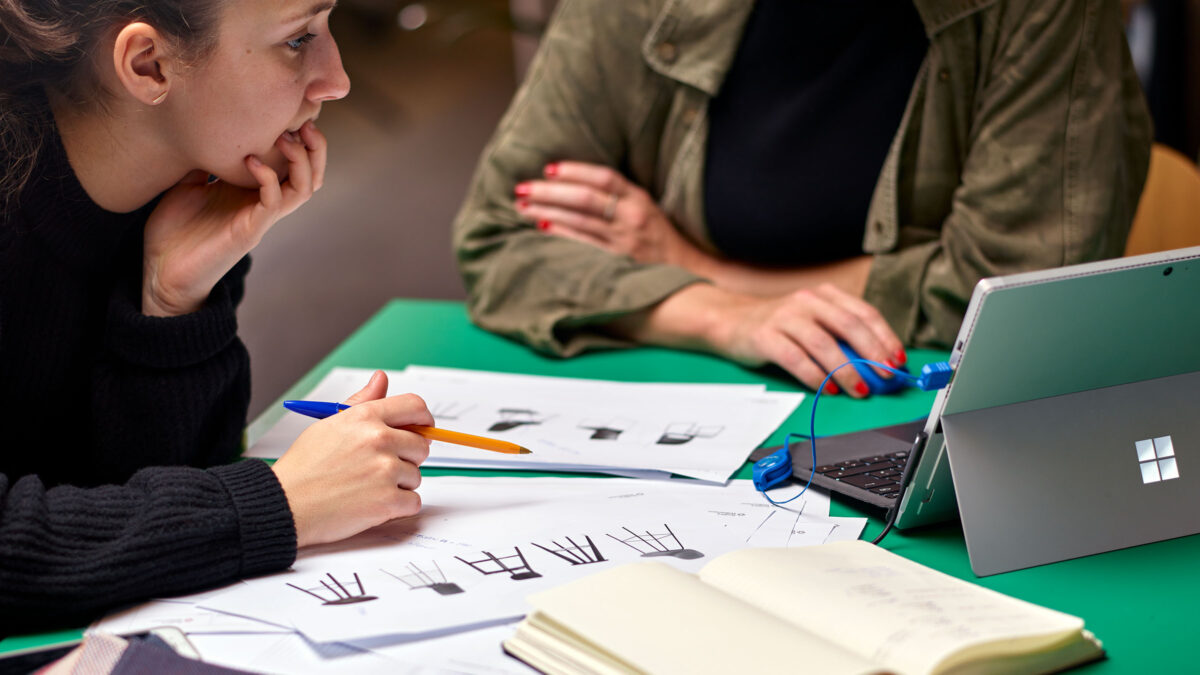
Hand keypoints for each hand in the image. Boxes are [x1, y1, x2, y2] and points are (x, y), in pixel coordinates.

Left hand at [141, 121, 328, 315]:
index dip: (301, 138)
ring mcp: (261, 218)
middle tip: (306, 122)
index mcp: (254, 190)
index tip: (291, 111)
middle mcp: (265, 203)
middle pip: (312, 175)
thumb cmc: (173, 230)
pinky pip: (273, 202)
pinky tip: (251, 160)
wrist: (161, 271)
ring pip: (304, 188)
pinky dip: (269, 178)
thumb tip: (204, 129)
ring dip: (302, 161)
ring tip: (287, 138)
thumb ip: (205, 160)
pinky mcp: (251, 231)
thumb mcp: (188, 183)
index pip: (294, 163)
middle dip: (316, 147)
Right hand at [271, 370, 432, 547]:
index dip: (424, 419)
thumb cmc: (303, 468)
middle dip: (408, 457)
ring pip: (416, 475)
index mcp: (365, 417)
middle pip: (422, 444)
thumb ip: (361, 402)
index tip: (422, 429)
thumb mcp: (329, 424)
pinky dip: (398, 507)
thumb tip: (381, 379)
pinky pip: (413, 502)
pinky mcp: (387, 501)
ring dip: (399, 484)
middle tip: (382, 467)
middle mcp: (379, 439)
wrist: (284, 505)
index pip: (415, 406)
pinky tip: (372, 504)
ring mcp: (385, 470)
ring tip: (367, 487)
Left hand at [514, 161, 704, 267]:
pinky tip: (542, 226)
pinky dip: (561, 233)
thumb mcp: (644, 206)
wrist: (686, 268)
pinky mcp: (618, 261)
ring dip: (547, 212)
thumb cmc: (658, 234)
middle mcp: (632, 216)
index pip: (603, 177)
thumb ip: (617, 194)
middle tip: (522, 188)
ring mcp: (625, 240)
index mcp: (638, 198)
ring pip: (579, 221)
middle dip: (549, 192)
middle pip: (585, 199)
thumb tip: (573, 182)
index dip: (574, 171)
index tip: (547, 169)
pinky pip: (584, 244)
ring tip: (522, 206)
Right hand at [632, 284, 905, 397]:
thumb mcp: (812, 321)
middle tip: (886, 376)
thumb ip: (840, 336)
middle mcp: (806, 301)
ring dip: (845, 369)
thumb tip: (877, 364)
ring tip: (860, 390)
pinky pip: (794, 357)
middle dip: (871, 352)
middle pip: (847, 325)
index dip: (884, 336)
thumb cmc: (779, 327)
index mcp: (823, 295)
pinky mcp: (764, 336)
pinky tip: (827, 388)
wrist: (731, 321)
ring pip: (822, 343)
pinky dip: (814, 375)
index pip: (862, 312)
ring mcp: (784, 317)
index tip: (898, 359)